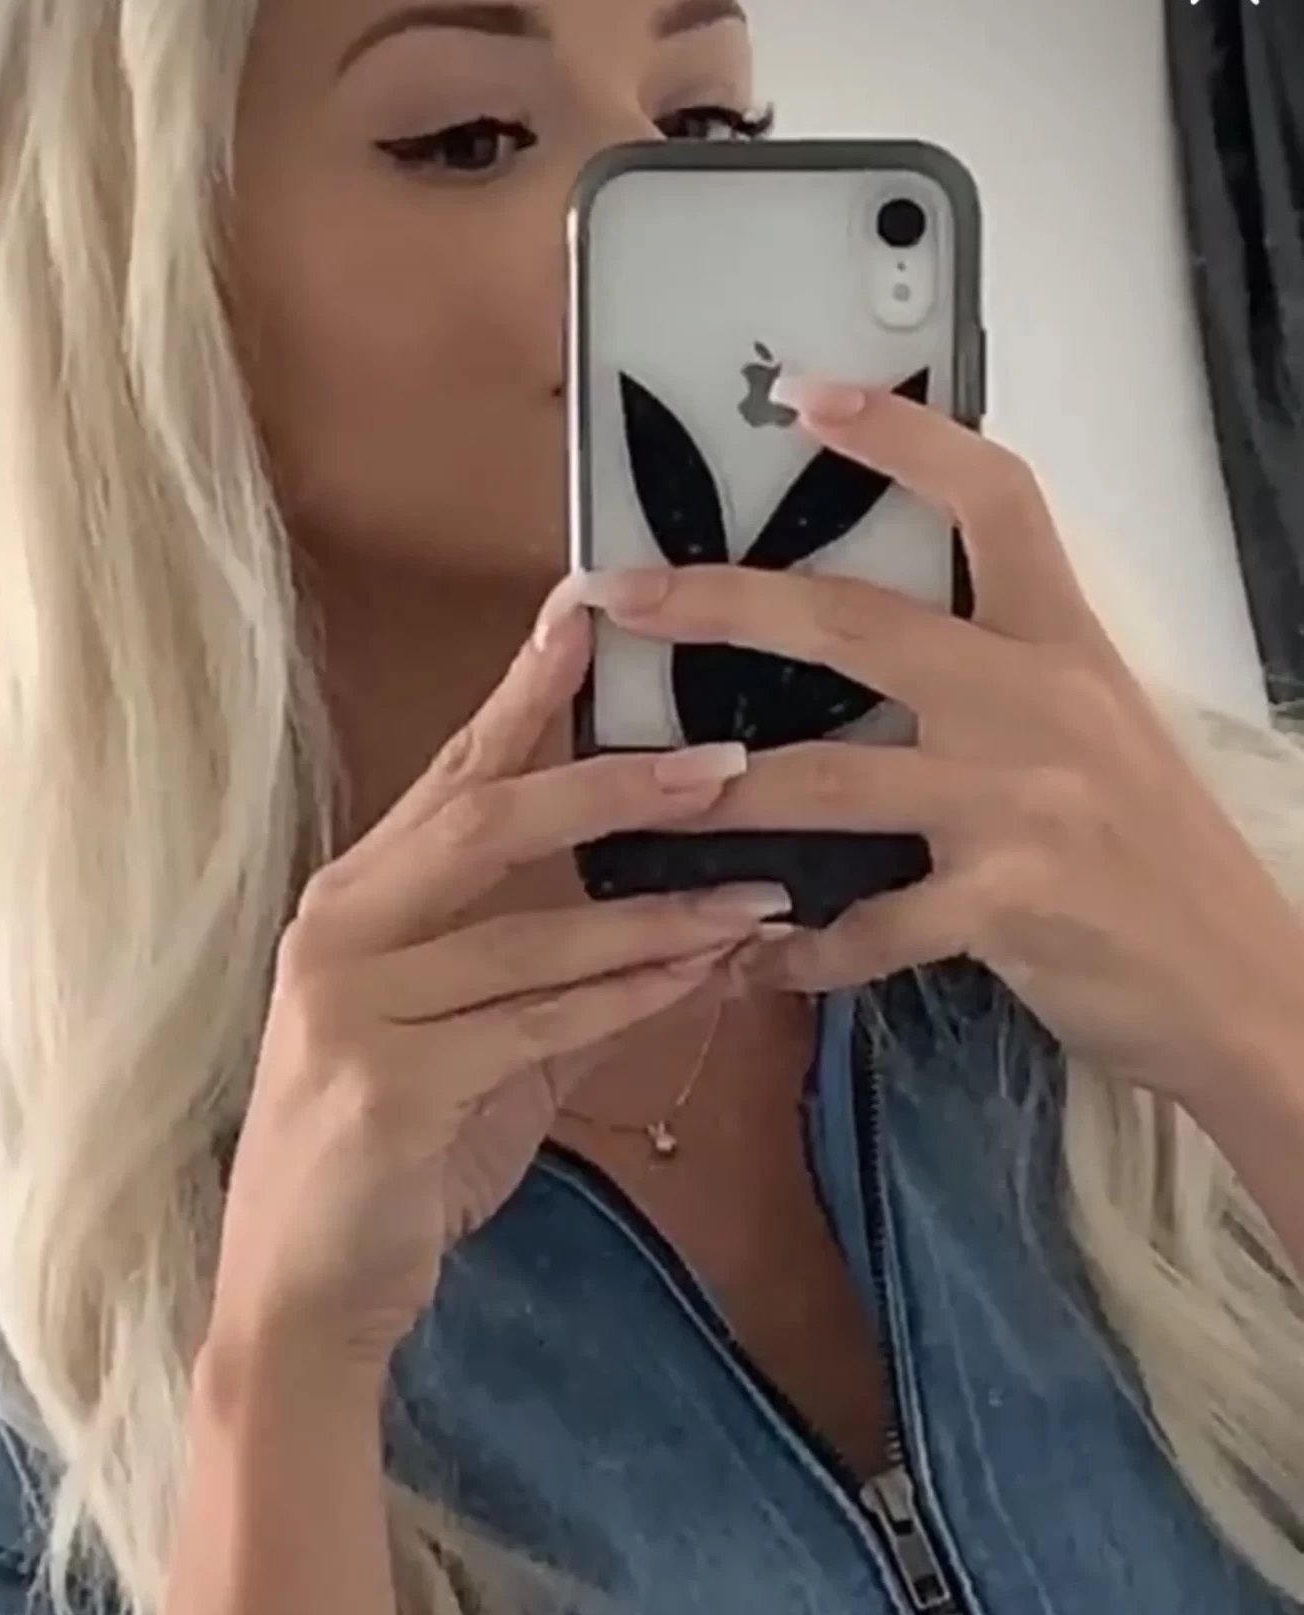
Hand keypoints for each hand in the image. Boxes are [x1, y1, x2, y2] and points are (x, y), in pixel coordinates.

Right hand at [206, 608, 787, 1376]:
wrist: (303, 1296)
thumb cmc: (392, 1166)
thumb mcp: (482, 1057)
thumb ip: (563, 986)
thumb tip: (697, 930)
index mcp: (354, 905)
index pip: (451, 778)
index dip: (522, 694)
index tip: (588, 611)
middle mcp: (339, 934)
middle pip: (485, 822)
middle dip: (613, 781)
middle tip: (727, 757)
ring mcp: (354, 1008)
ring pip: (532, 934)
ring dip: (660, 913)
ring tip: (760, 892)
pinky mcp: (389, 1086)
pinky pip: (537, 1024)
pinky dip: (629, 997)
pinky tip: (706, 975)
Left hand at [565, 378, 1303, 1113]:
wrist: (1234, 978)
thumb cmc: (1148, 853)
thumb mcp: (1094, 729)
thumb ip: (1000, 678)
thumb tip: (872, 645)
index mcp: (1060, 642)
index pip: (992, 497)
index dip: (901, 434)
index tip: (803, 394)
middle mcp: (1037, 703)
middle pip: (858, 624)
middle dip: (725, 603)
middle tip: (621, 594)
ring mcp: (1018, 803)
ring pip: (832, 779)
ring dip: (723, 794)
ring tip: (645, 797)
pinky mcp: (1005, 905)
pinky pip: (872, 924)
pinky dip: (804, 949)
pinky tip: (755, 960)